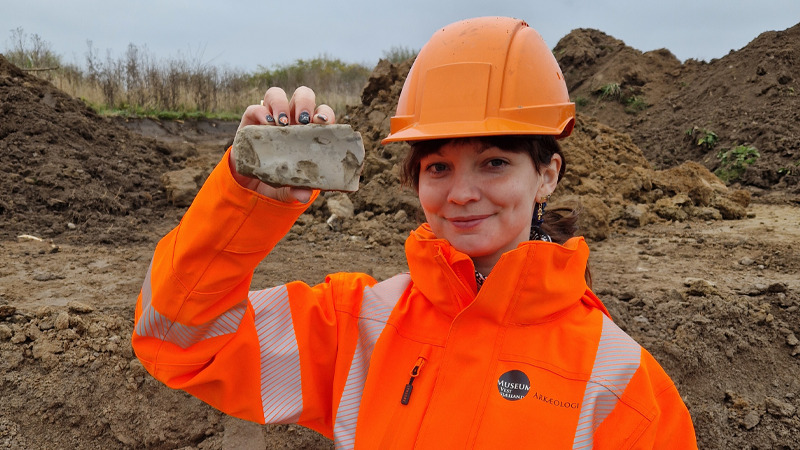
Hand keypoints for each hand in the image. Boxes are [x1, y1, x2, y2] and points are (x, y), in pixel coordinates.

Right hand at [230, 86, 335, 202]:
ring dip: (281, 104)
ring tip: (282, 122)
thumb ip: (299, 189)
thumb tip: (304, 195)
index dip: (324, 114)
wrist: (253, 183)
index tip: (322, 122)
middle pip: (302, 95)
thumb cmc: (281, 179)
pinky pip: (255, 108)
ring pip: (277, 94)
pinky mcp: (251, 120)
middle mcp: (292, 119)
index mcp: (310, 131)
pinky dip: (261, 112)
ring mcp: (271, 117)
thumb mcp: (292, 187)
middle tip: (302, 120)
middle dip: (304, 103)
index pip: (322, 114)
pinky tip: (266, 124)